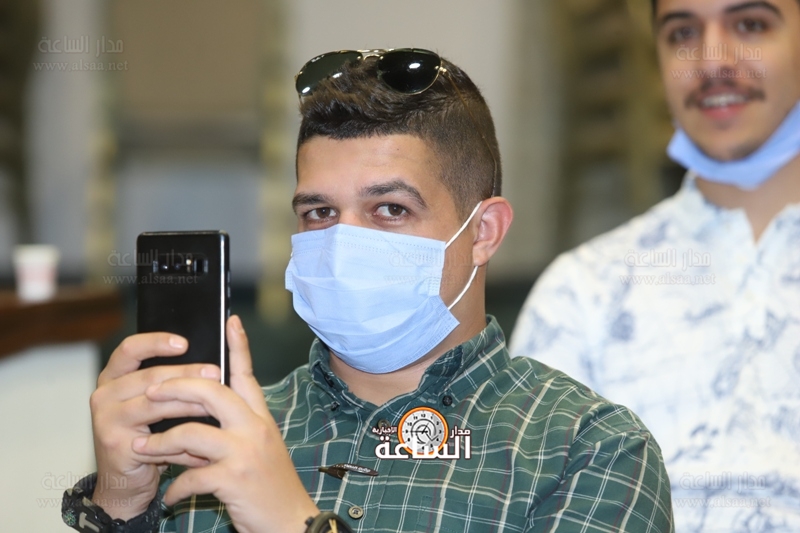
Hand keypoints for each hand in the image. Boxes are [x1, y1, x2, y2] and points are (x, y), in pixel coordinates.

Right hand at [90, 333, 219, 518]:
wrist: (125, 481)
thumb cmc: (147, 435)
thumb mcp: (154, 403)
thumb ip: (169, 382)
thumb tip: (211, 365)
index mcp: (113, 377)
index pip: (130, 349)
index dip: (157, 342)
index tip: (185, 343)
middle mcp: (104, 394)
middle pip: (149, 376)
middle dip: (187, 374)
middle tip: (216, 373)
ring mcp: (106, 419)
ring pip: (156, 404)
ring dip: (190, 405)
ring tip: (216, 405)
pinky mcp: (116, 444)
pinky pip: (156, 438)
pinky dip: (184, 443)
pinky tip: (203, 445)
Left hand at [131, 315, 318, 532]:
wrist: (292, 522)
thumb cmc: (271, 485)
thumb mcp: (259, 449)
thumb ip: (233, 429)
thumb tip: (197, 417)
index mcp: (260, 418)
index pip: (247, 374)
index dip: (238, 346)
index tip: (229, 320)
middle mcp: (254, 429)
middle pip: (212, 393)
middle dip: (176, 388)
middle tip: (151, 392)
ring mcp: (245, 453)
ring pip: (192, 433)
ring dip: (160, 443)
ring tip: (142, 450)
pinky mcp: (234, 480)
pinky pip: (191, 477)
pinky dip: (175, 488)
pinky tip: (171, 496)